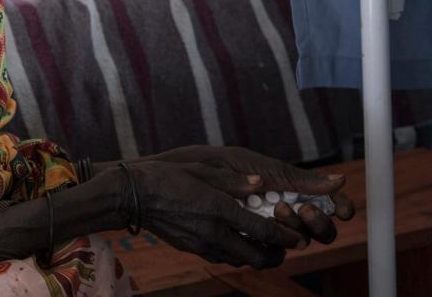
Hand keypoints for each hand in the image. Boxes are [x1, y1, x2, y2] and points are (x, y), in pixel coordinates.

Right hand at [120, 161, 305, 268]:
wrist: (132, 196)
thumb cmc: (165, 177)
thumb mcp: (201, 169)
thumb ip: (233, 180)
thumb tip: (260, 182)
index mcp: (220, 209)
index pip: (264, 231)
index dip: (286, 237)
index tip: (298, 238)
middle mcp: (214, 232)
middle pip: (257, 257)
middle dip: (276, 255)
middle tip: (284, 247)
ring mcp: (201, 244)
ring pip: (240, 261)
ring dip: (256, 257)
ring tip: (263, 246)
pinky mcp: (190, 249)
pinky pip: (221, 258)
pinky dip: (235, 254)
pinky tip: (236, 242)